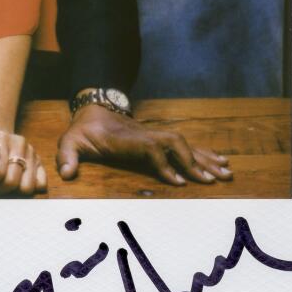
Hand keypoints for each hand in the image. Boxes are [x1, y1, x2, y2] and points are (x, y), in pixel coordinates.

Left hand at [0, 130, 47, 197]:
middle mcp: (19, 142)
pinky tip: (16, 184)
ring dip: (13, 193)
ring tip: (1, 185)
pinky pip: (41, 185)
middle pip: (12, 182)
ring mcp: (31, 151)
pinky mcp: (40, 161)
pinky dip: (29, 189)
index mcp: (0, 138)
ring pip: (27, 187)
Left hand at [56, 104, 231, 186]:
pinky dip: (204, 153)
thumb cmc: (84, 131)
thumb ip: (67, 156)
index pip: (151, 148)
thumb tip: (66, 174)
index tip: (180, 182)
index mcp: (126, 138)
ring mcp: (154, 135)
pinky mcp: (159, 139)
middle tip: (212, 181)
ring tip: (226, 173)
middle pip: (174, 144)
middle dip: (194, 162)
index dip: (165, 164)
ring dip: (205, 158)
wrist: (94, 108)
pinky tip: (219, 161)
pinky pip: (185, 144)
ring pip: (184, 143)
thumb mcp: (70, 142)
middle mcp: (145, 135)